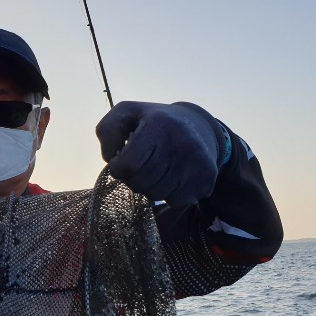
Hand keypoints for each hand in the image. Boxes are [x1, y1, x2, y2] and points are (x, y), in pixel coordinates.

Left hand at [96, 101, 226, 205]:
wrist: (197, 125)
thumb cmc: (153, 122)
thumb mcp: (125, 114)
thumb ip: (107, 132)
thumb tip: (112, 159)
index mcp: (159, 124)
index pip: (128, 164)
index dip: (118, 167)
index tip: (121, 160)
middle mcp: (181, 142)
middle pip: (141, 183)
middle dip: (132, 179)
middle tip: (139, 166)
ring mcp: (196, 161)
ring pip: (157, 195)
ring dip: (150, 187)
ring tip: (156, 169)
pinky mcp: (207, 177)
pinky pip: (176, 201)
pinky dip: (168, 194)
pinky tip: (172, 177)